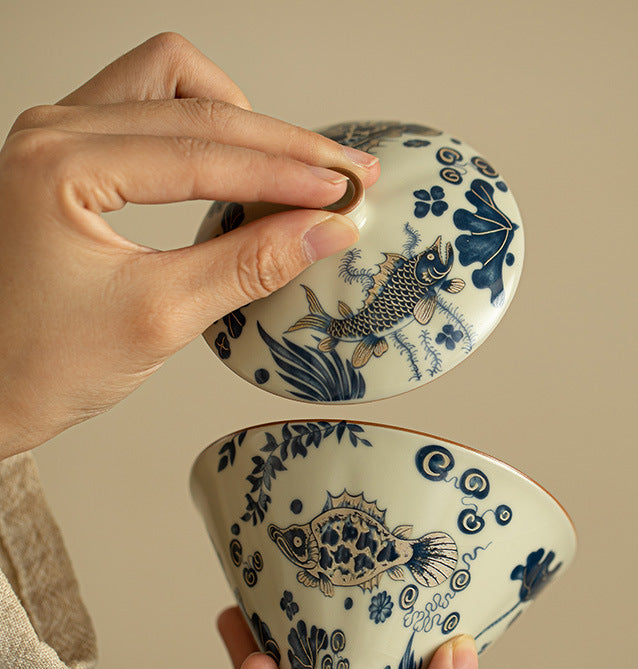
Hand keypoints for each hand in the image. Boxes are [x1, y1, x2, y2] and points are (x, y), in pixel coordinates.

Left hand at [0, 33, 379, 458]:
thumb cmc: (41, 363)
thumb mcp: (160, 317)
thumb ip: (248, 265)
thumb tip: (324, 231)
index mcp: (60, 165)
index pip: (202, 152)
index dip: (286, 171)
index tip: (345, 190)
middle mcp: (54, 130)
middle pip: (196, 103)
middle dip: (280, 143)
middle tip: (343, 175)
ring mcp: (59, 135)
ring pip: (172, 85)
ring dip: (241, 122)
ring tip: (292, 169)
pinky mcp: (71, 153)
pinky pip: (149, 107)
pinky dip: (205, 129)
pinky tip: (236, 167)